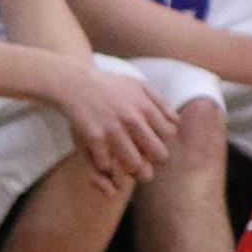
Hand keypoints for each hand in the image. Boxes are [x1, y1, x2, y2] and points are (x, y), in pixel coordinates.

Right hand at [56, 65, 176, 195]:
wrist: (75, 84)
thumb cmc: (110, 86)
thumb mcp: (139, 86)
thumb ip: (160, 103)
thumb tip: (176, 122)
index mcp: (145, 107)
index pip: (168, 134)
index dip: (162, 140)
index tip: (152, 140)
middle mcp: (132, 119)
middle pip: (158, 153)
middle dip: (153, 158)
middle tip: (144, 157)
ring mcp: (113, 129)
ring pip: (135, 164)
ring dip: (131, 167)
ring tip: (125, 163)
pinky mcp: (94, 138)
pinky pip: (107, 164)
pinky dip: (107, 165)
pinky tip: (104, 158)